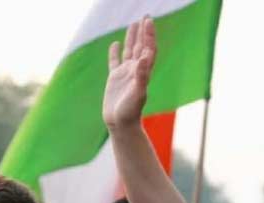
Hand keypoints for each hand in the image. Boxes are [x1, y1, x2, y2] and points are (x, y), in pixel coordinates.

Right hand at [103, 16, 156, 130]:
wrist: (121, 125)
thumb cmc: (131, 112)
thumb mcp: (138, 93)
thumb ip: (142, 75)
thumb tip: (144, 58)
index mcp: (143, 72)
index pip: (148, 49)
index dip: (149, 35)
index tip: (148, 21)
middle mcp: (135, 70)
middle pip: (141, 46)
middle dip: (143, 32)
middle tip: (145, 16)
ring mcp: (125, 74)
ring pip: (129, 51)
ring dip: (132, 38)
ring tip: (133, 24)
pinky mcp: (114, 80)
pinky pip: (114, 62)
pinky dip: (115, 52)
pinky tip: (115, 44)